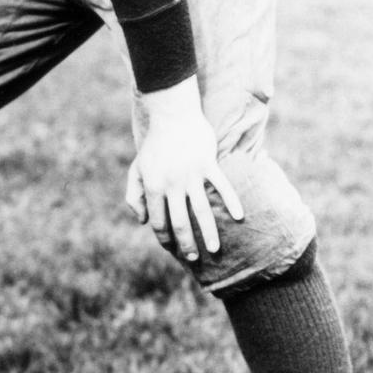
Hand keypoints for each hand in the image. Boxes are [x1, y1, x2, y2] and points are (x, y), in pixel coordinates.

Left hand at [125, 77, 243, 260]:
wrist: (171, 114)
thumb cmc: (154, 145)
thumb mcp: (136, 169)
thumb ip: (134, 196)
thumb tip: (142, 222)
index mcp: (153, 186)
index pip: (158, 220)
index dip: (164, 238)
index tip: (172, 248)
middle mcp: (172, 183)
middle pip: (181, 221)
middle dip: (187, 243)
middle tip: (194, 258)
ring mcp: (191, 173)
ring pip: (202, 210)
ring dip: (208, 232)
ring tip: (213, 249)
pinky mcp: (207, 163)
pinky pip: (222, 186)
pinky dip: (231, 201)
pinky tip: (238, 217)